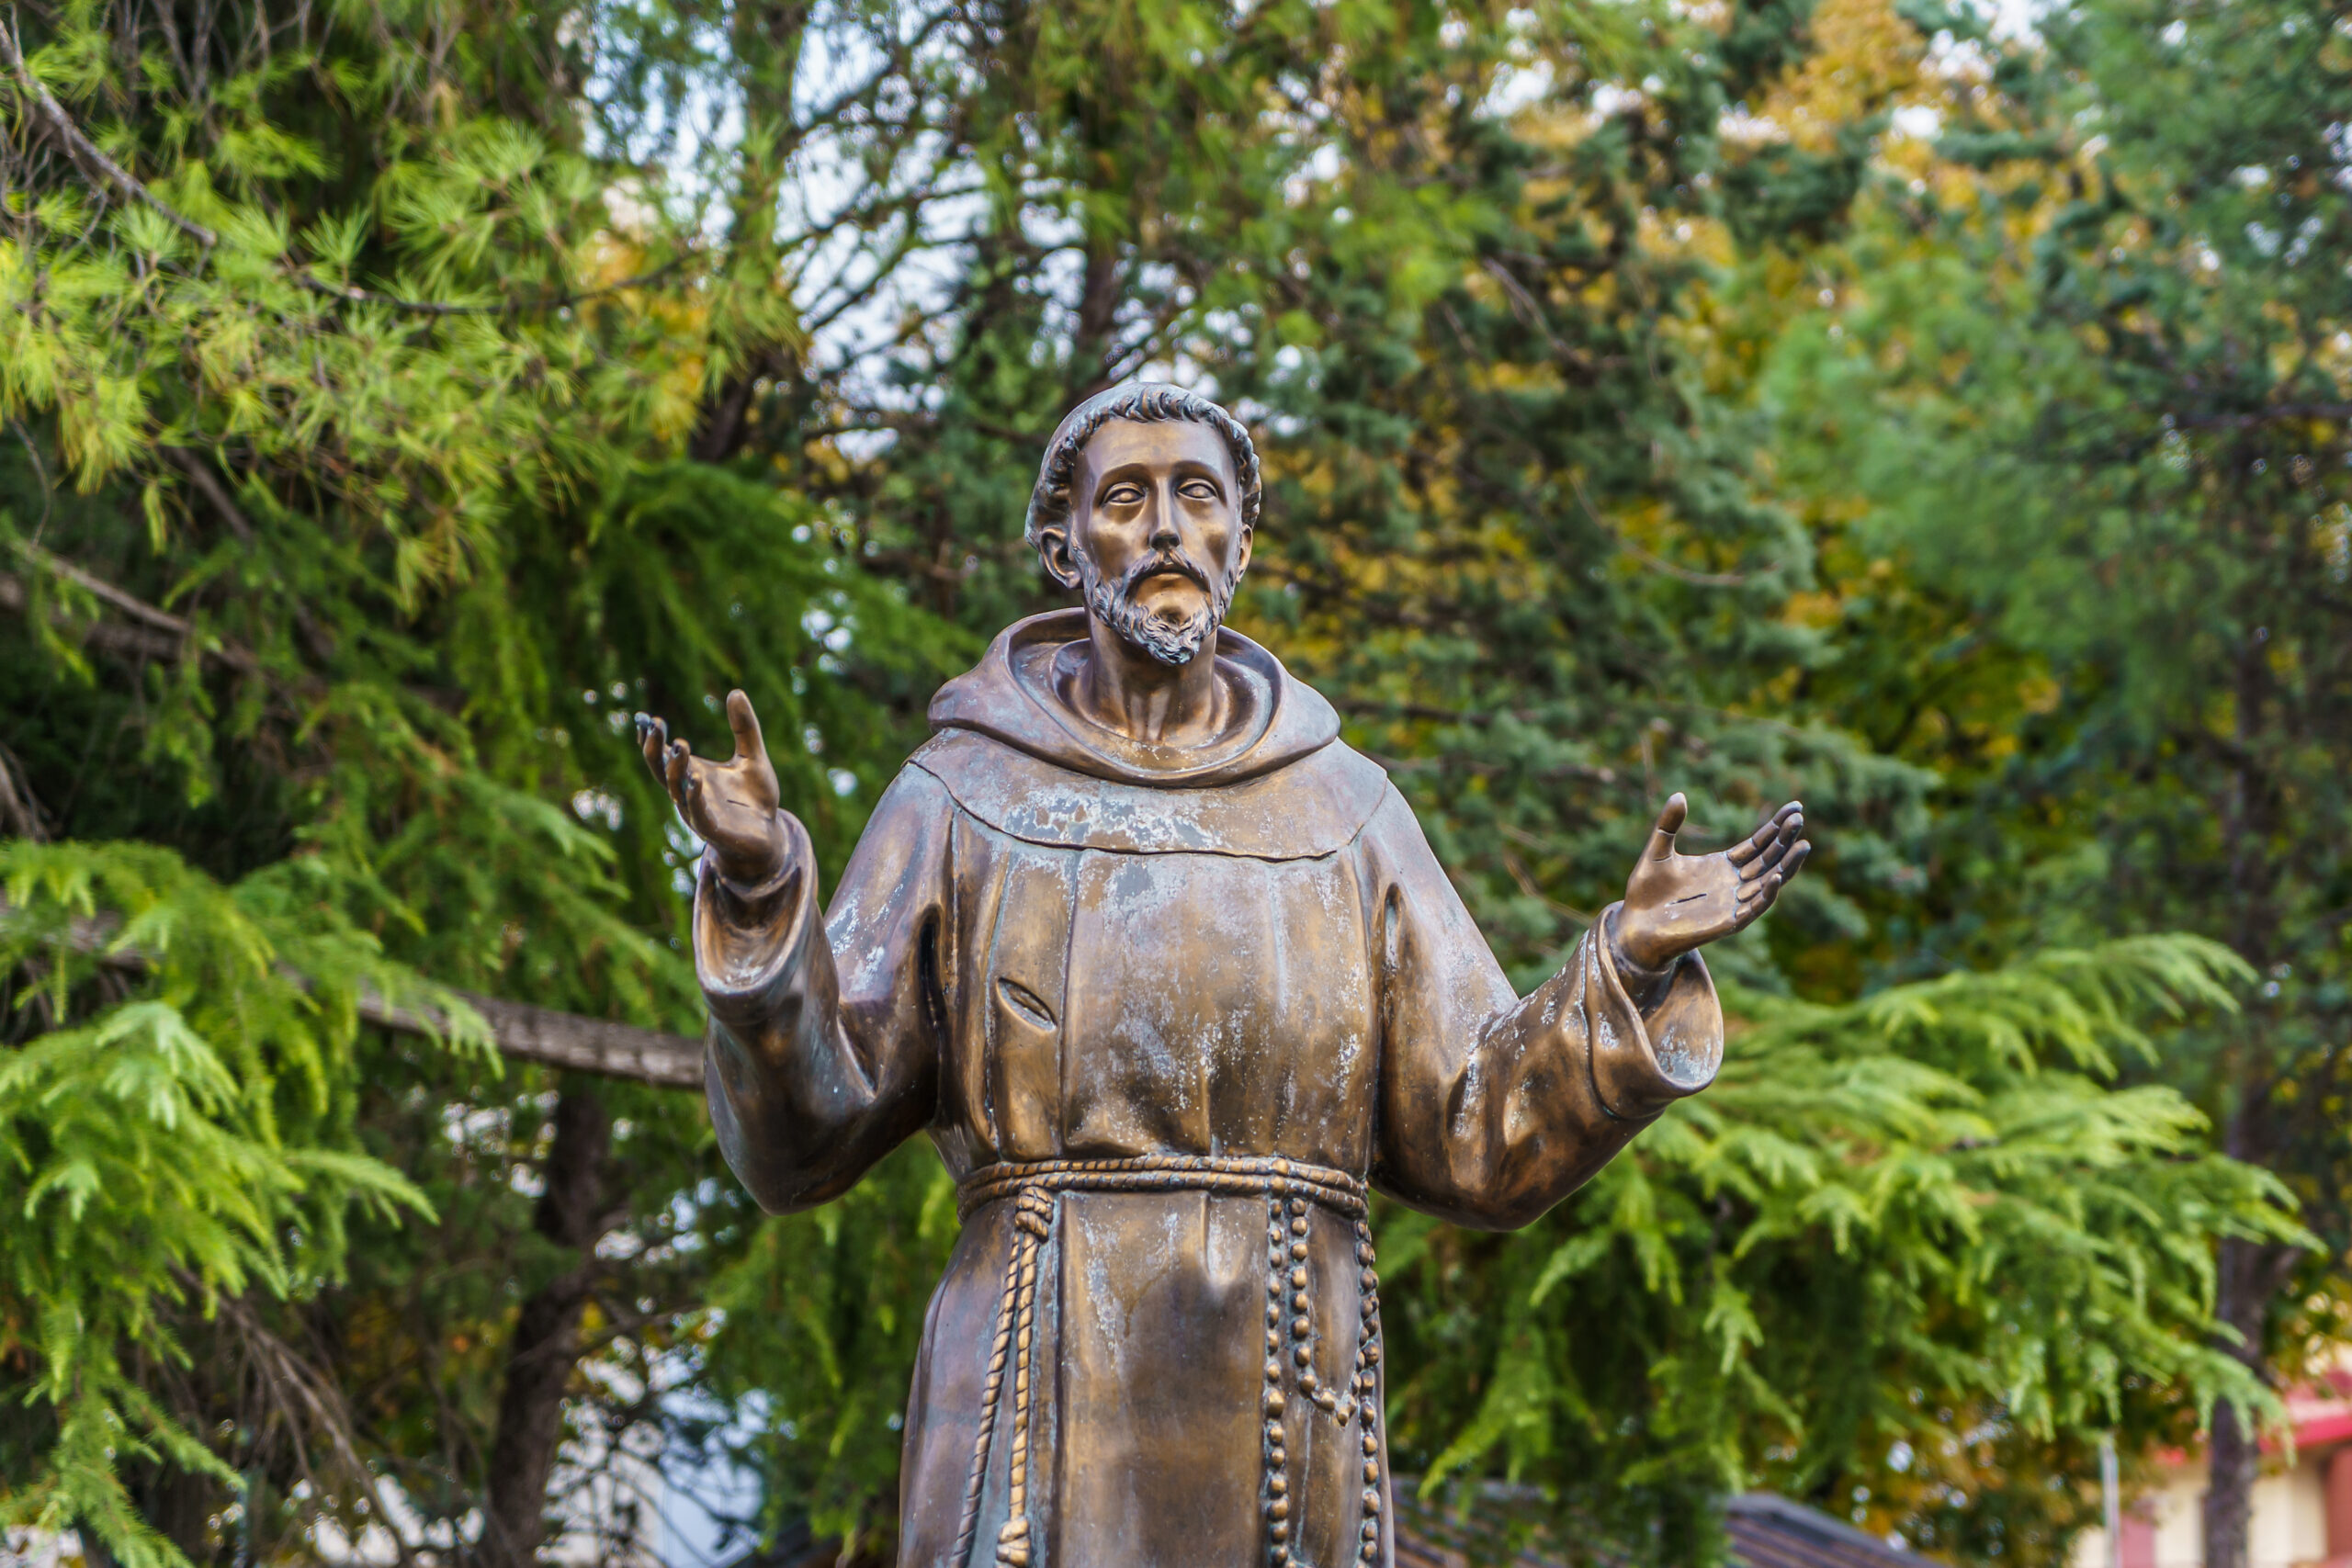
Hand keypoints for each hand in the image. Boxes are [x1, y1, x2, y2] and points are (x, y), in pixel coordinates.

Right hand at [636, 690, 787, 884]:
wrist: (769, 837)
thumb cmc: (755, 799)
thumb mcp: (753, 757)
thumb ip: (745, 727)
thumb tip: (736, 691)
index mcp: (692, 774)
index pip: (663, 755)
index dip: (652, 738)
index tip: (646, 718)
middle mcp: (688, 792)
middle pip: (661, 770)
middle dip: (655, 749)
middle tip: (655, 726)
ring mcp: (697, 811)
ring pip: (676, 789)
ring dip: (675, 768)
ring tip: (680, 744)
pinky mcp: (712, 829)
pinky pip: (698, 813)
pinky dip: (694, 797)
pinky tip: (696, 779)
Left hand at [1610, 793, 1808, 972]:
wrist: (1635, 925)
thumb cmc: (1646, 891)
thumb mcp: (1657, 851)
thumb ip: (1668, 824)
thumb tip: (1678, 794)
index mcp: (1722, 865)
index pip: (1757, 844)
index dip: (1776, 827)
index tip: (1794, 807)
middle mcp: (1733, 883)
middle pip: (1768, 859)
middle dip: (1785, 840)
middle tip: (1799, 818)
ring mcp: (1732, 903)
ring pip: (1769, 882)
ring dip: (1786, 866)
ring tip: (1803, 845)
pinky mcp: (1727, 923)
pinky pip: (1753, 908)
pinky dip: (1766, 894)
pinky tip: (1776, 876)